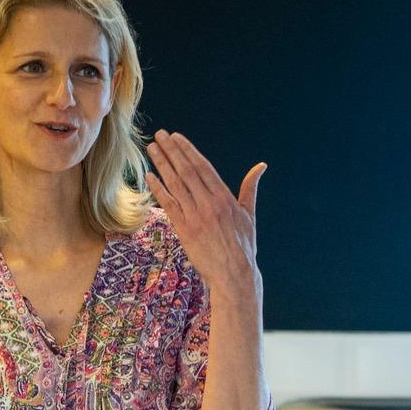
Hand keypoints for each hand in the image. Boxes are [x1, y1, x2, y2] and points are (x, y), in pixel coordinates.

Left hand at [146, 129, 263, 296]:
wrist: (234, 274)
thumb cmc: (243, 245)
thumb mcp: (249, 214)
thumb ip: (249, 188)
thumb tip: (261, 167)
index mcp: (225, 198)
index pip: (203, 167)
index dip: (188, 150)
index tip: (176, 137)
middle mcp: (209, 204)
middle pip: (186, 171)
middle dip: (172, 151)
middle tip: (160, 135)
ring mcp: (196, 217)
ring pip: (175, 184)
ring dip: (162, 164)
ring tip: (152, 148)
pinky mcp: (185, 230)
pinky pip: (169, 205)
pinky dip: (158, 189)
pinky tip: (149, 175)